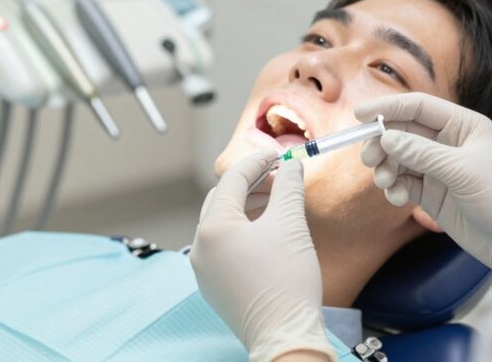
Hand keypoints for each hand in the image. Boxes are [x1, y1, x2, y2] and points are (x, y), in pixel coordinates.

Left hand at [190, 149, 336, 361]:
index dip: (257, 163)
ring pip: (223, 224)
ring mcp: (204, 270)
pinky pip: (224, 248)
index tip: (279, 155)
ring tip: (278, 203)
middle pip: (222, 200)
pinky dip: (243, 232)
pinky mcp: (214, 287)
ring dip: (248, 208)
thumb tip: (291, 166)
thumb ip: (288, 187)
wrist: (285, 336)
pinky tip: (268, 232)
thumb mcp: (291, 224)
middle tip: (279, 178)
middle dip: (251, 185)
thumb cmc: (286, 280)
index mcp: (212, 228)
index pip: (232, 181)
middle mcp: (200, 247)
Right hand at [356, 93, 491, 293]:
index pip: (418, 107)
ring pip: (398, 158)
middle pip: (402, 132)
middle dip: (382, 143)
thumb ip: (421, 153)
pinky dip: (394, 188)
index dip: (388, 108)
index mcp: (462, 125)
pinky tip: (399, 199)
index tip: (359, 115)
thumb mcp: (462, 171)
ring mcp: (438, 169)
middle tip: (369, 160)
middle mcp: (448, 143)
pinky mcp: (432, 193)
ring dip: (386, 168)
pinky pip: (403, 182)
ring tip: (386, 183)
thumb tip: (386, 138)